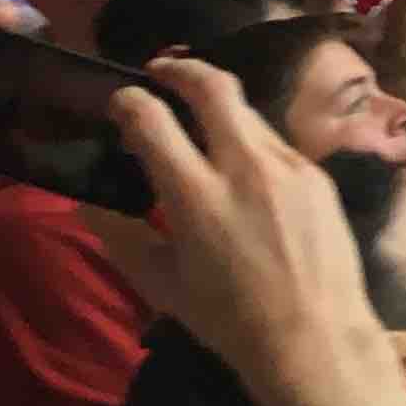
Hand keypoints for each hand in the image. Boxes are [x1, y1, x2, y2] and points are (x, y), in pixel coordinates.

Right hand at [96, 57, 392, 405]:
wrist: (315, 336)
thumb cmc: (228, 319)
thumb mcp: (161, 283)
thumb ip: (121, 234)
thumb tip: (87, 202)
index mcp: (196, 196)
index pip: (152, 120)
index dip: (130, 102)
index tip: (121, 102)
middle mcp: (245, 167)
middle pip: (213, 88)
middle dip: (182, 69)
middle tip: (161, 70)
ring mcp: (290, 167)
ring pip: (249, 114)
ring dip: (220, 107)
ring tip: (200, 117)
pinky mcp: (319, 176)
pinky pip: (277, 145)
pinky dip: (251, 142)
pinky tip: (243, 165)